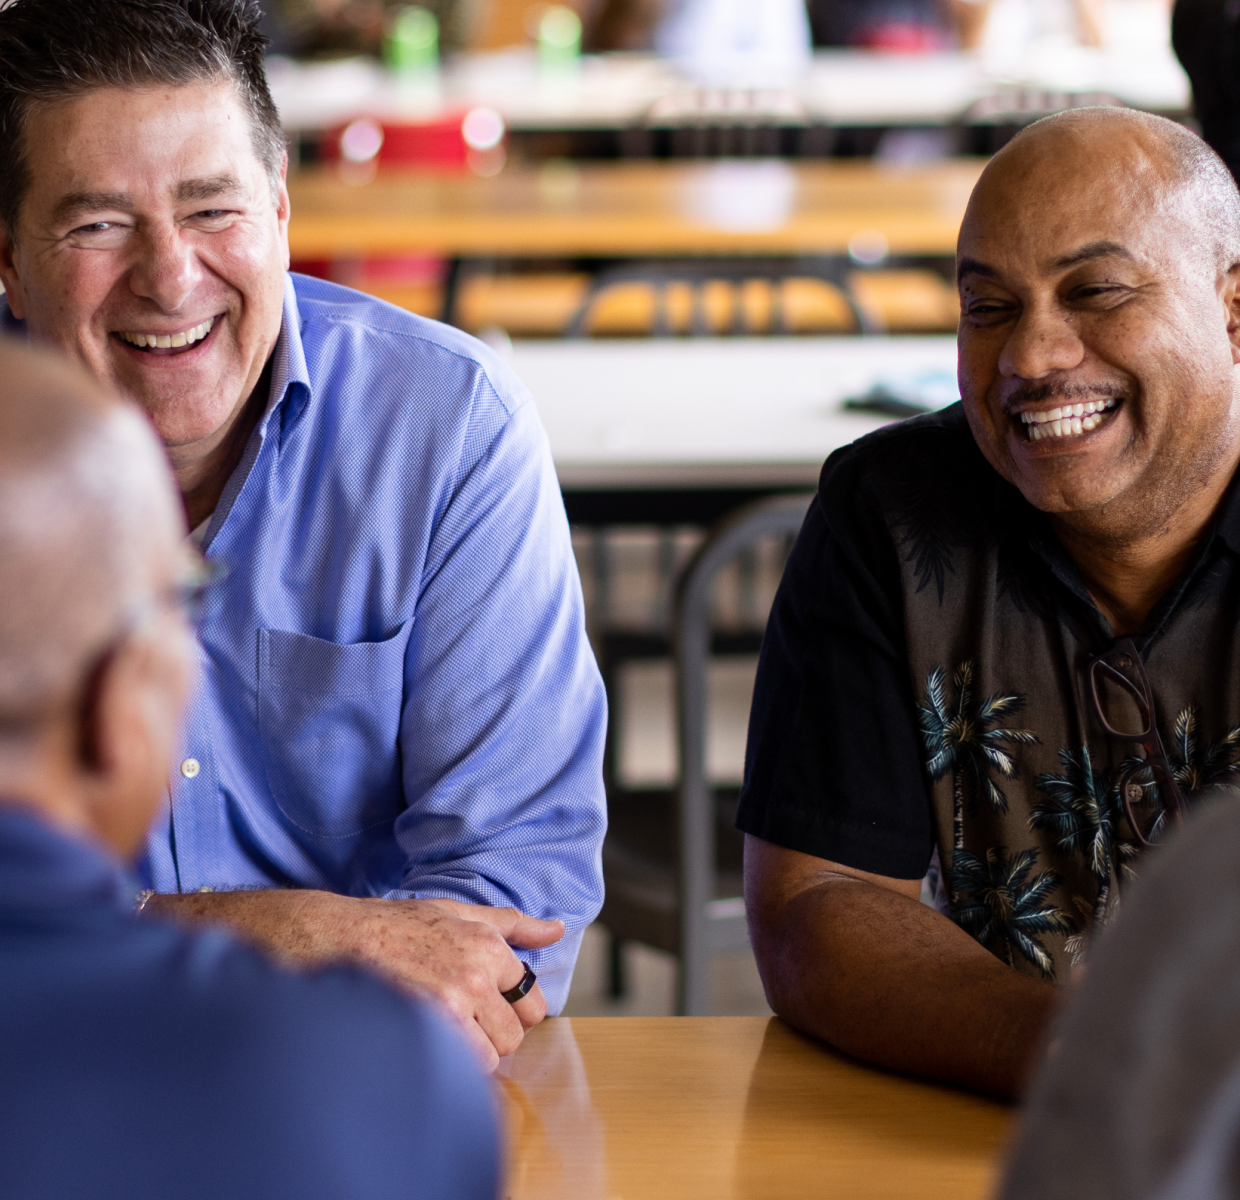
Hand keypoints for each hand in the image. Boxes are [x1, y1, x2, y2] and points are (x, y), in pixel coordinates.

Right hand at [145, 890, 563, 1070]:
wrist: (334, 939)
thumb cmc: (396, 925)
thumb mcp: (458, 912)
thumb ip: (512, 924)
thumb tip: (556, 929)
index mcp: (488, 946)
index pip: (532, 1001)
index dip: (512, 1008)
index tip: (488, 1005)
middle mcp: (476, 976)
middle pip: (514, 1035)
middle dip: (493, 1033)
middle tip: (459, 1017)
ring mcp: (451, 1005)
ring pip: (491, 1057)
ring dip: (471, 1052)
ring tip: (440, 1028)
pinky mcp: (426, 1029)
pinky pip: (462, 1068)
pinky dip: (450, 1062)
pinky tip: (428, 1039)